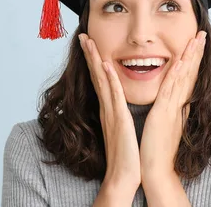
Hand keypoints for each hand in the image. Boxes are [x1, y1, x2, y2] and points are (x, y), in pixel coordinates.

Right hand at [79, 34, 140, 196]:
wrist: (125, 176)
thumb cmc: (127, 154)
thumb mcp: (122, 129)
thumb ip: (119, 115)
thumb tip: (118, 106)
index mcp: (110, 109)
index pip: (101, 80)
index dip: (95, 61)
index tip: (91, 45)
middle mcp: (107, 108)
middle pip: (97, 76)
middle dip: (90, 55)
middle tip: (84, 35)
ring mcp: (111, 113)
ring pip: (102, 81)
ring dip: (95, 60)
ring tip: (89, 42)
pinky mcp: (119, 119)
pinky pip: (113, 96)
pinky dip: (109, 80)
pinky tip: (106, 66)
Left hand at [140, 30, 206, 178]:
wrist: (156, 169)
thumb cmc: (158, 149)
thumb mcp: (166, 123)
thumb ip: (171, 109)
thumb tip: (174, 100)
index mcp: (178, 105)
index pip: (189, 76)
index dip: (194, 59)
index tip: (198, 43)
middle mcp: (179, 103)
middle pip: (190, 72)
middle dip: (196, 52)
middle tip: (202, 33)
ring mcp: (173, 107)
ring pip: (183, 76)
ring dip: (190, 56)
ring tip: (196, 39)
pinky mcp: (163, 113)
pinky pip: (170, 89)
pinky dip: (175, 74)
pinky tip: (179, 60)